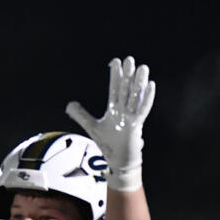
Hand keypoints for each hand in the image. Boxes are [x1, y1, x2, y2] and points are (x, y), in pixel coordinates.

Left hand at [66, 56, 154, 191]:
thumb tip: (68, 105)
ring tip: (143, 67)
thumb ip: (81, 115)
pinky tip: (151, 85)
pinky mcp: (136, 126)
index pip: (114, 89)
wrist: (118, 159)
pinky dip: (147, 98)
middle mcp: (124, 110)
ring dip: (139, 82)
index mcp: (114, 109)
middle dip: (127, 75)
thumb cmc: (108, 143)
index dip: (115, 76)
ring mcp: (131, 117)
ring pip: (136, 97)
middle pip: (126, 90)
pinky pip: (143, 110)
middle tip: (130, 59)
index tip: (115, 62)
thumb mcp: (92, 126)